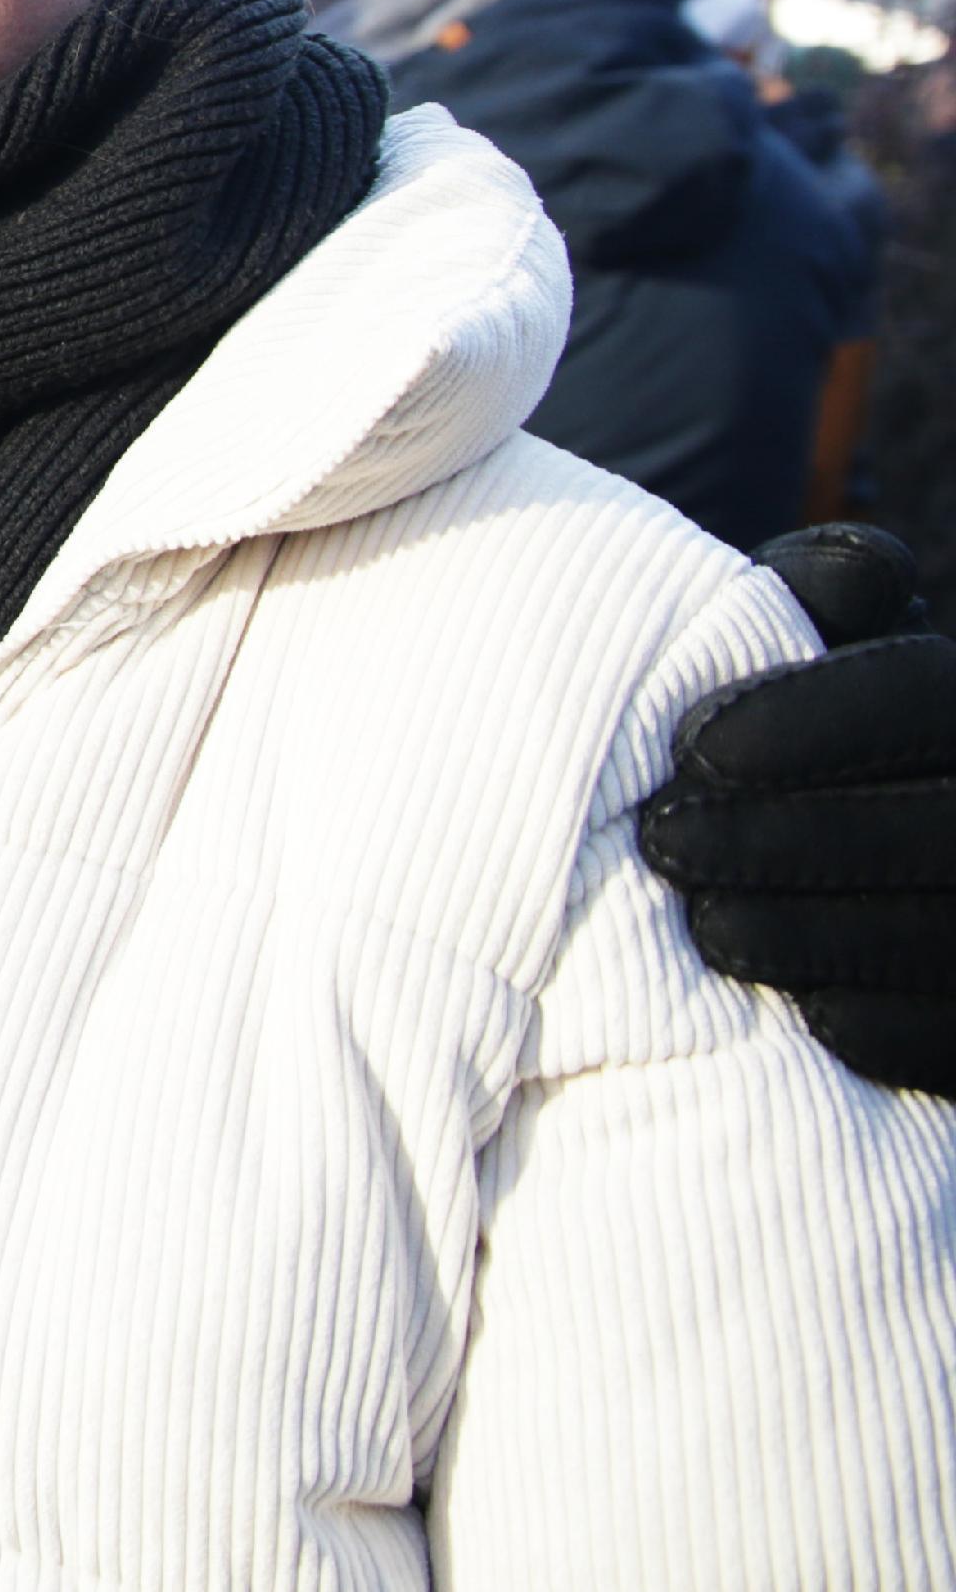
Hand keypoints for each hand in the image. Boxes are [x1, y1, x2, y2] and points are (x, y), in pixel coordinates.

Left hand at [638, 529, 955, 1097]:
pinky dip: (889, 1023)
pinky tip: (802, 1011)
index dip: (818, 718)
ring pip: (947, 930)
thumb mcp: (827, 649)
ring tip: (704, 929)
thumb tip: (851, 568)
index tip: (696, 746)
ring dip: (823, 934)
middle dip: (795, 838)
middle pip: (937, 824)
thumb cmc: (819, 730)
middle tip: (663, 843)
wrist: (865, 829)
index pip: (923, 695)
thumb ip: (819, 602)